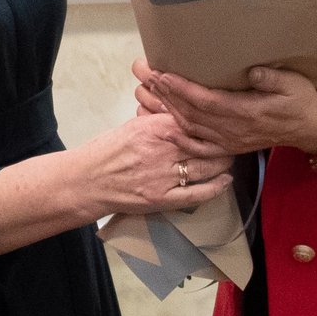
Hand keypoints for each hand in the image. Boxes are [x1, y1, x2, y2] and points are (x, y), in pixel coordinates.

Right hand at [83, 111, 232, 215]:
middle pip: (205, 145)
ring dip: (221, 163)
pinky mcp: (161, 199)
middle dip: (221, 143)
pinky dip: (215, 187)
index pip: (194, 122)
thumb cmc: (107, 151)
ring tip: (227, 158)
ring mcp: (162, 177)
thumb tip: (186, 117)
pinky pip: (197, 194)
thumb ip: (161, 122)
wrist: (86, 181)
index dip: (211, 123)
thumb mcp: (133, 126)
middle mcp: (161, 151)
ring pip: (205, 168)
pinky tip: (225, 181)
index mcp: (153, 129)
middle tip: (230, 140)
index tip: (221, 121)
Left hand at [134, 59, 316, 156]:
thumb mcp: (293, 84)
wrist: (308, 129)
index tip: (162, 74)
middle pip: (191, 113)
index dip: (182, 89)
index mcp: (246, 112)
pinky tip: (164, 129)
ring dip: (167, 110)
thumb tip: (252, 71)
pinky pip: (198, 145)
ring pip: (190, 127)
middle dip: (166, 94)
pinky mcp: (228, 147)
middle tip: (146, 75)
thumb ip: (271, 79)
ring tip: (149, 91)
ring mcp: (229, 141)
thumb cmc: (300, 101)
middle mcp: (232, 130)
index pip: (206, 100)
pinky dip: (179, 137)